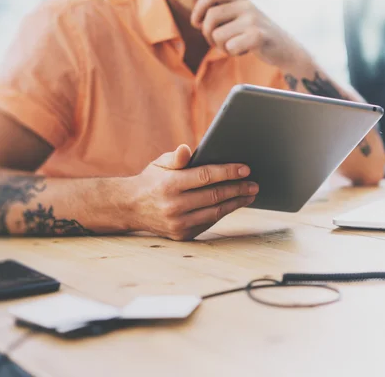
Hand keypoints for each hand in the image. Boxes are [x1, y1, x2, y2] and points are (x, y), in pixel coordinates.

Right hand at [124, 145, 257, 240]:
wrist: (130, 208)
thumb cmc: (151, 181)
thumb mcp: (159, 164)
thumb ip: (176, 158)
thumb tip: (186, 149)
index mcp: (169, 185)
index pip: (205, 177)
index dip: (228, 172)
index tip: (246, 169)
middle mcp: (173, 206)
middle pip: (214, 196)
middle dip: (238, 189)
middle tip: (254, 184)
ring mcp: (178, 224)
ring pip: (215, 212)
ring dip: (236, 203)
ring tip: (249, 194)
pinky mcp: (182, 235)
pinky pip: (209, 222)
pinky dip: (223, 212)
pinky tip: (234, 204)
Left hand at [190, 0, 303, 68]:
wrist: (288, 50)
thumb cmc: (260, 35)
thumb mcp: (244, 16)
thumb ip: (225, 10)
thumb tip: (197, 17)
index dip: (199, 8)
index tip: (197, 23)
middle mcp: (248, 2)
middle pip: (211, 16)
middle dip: (207, 33)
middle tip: (215, 42)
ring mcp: (253, 18)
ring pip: (218, 34)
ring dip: (220, 46)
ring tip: (232, 47)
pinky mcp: (257, 35)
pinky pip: (230, 46)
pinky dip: (232, 53)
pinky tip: (243, 52)